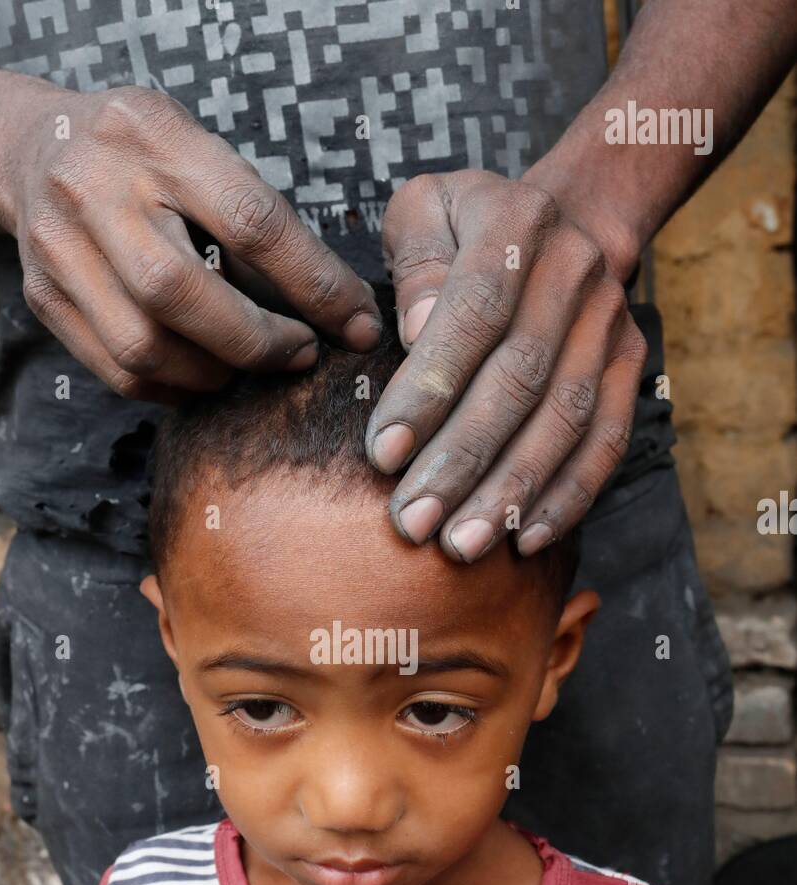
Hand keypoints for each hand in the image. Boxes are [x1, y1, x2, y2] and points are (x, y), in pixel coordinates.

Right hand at [0, 80, 380, 400]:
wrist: (36, 147)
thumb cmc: (146, 156)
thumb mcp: (199, 148)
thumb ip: (255, 213)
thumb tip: (341, 306)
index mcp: (153, 136)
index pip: (250, 223)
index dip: (315, 285)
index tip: (357, 324)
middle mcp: (94, 188)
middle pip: (181, 294)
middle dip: (257, 342)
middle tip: (300, 354)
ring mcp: (59, 247)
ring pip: (145, 347)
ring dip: (214, 373)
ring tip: (248, 365)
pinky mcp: (44, 296)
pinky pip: (119, 372)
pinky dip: (174, 388)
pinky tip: (204, 374)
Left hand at [367, 170, 646, 557]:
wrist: (557, 224)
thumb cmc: (463, 231)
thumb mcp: (422, 212)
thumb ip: (415, 261)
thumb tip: (416, 327)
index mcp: (516, 223)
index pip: (473, 315)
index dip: (428, 389)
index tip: (382, 454)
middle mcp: (575, 270)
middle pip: (519, 380)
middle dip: (462, 460)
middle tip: (413, 521)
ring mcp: (609, 323)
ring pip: (564, 421)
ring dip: (511, 492)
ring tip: (460, 545)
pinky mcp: (628, 366)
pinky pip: (606, 442)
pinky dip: (567, 497)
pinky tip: (524, 539)